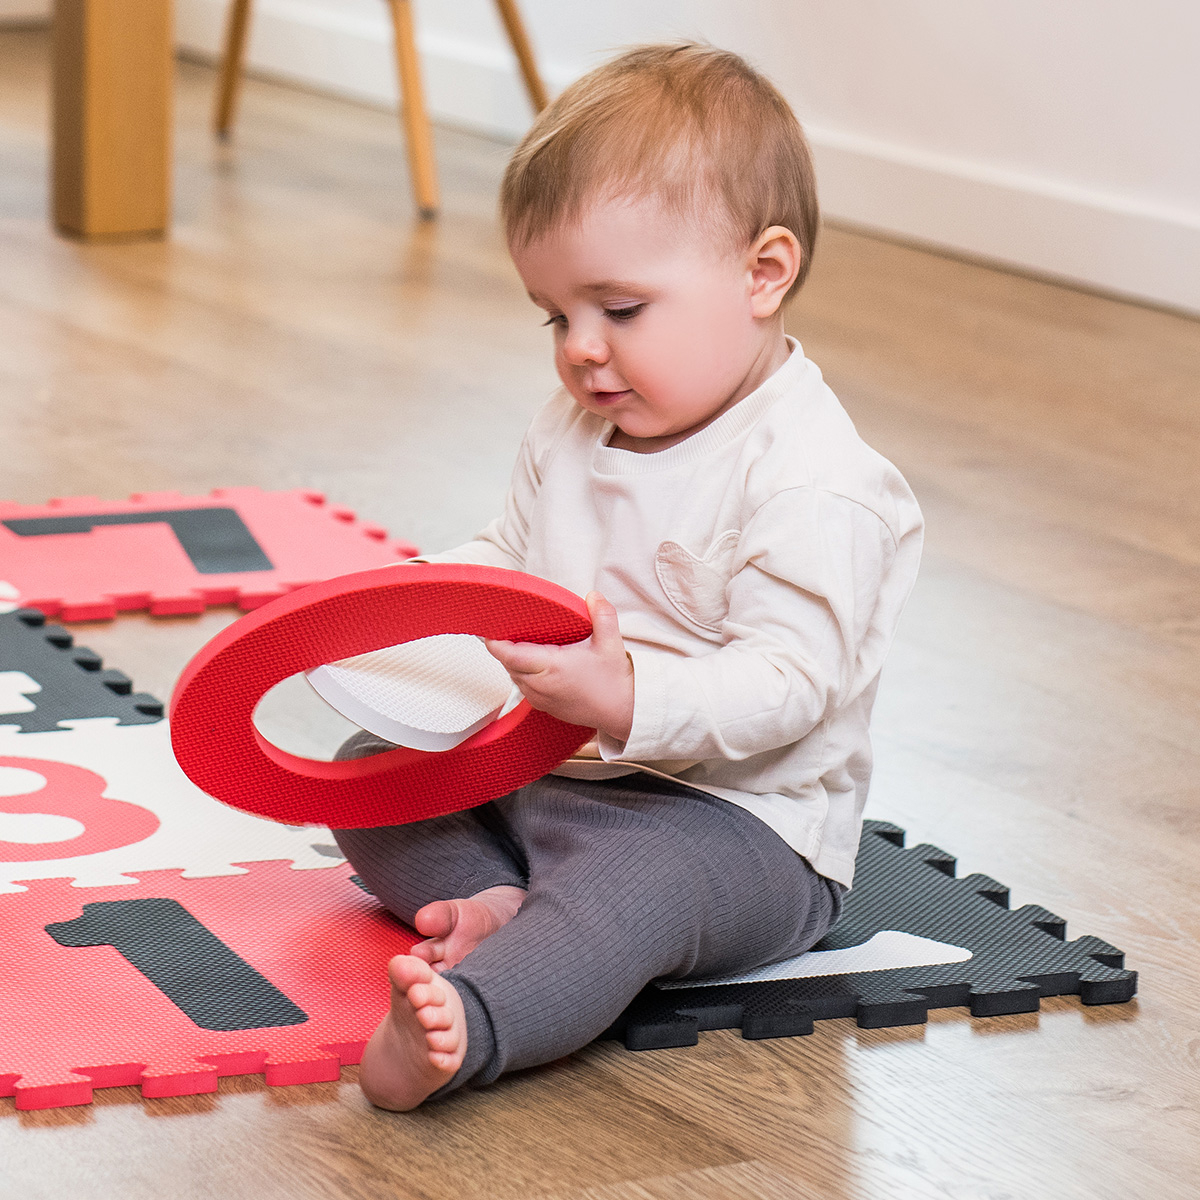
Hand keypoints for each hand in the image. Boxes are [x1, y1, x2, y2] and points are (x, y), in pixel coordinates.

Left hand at [484, 591, 633, 743]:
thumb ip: (603, 615)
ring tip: (519, 643)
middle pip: (508, 665)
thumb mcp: (611, 643)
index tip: (488, 630)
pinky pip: (524, 687)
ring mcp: (541, 699)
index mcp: (552, 668)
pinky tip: (534, 662)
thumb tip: (593, 596)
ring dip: (514, 661)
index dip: (495, 643)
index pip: (510, 655)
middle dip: (504, 648)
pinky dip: (523, 674)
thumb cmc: (615, 682)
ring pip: (514, 676)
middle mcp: (541, 686)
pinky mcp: (545, 707)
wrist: (623, 712)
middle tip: (504, 629)